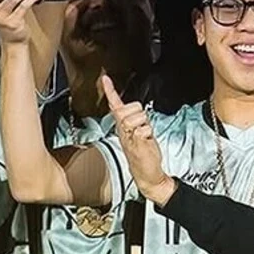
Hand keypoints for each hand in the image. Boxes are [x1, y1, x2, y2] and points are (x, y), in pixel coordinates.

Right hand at [100, 74, 172, 204]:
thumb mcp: (140, 134)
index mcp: (123, 127)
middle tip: (142, 128)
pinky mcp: (135, 143)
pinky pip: (142, 129)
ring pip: (135, 117)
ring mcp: (128, 137)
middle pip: (127, 108)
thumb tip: (136, 110)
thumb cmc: (144, 155)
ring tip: (145, 137)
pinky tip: (146, 142)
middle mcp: (123, 130)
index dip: (110, 91)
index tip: (105, 78)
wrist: (147, 175)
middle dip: (138, 113)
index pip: (115, 105)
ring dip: (145, 124)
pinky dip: (148, 133)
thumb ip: (136, 121)